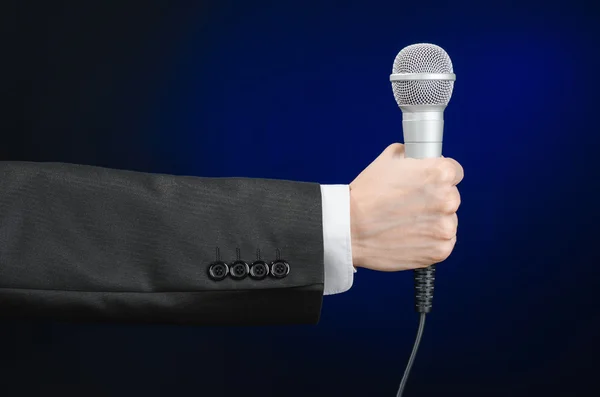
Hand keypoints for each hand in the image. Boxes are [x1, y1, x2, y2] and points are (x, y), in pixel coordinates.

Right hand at [349, 143, 463, 270]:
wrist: (349, 229)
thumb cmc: (365, 195)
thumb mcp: (386, 160)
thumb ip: (410, 155)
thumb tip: (417, 157)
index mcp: (440, 173)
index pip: (454, 172)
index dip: (438, 177)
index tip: (426, 184)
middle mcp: (448, 199)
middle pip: (450, 197)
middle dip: (433, 200)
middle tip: (408, 205)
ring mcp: (445, 227)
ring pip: (446, 221)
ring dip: (432, 222)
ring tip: (405, 223)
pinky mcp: (440, 250)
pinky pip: (442, 243)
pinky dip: (429, 242)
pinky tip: (409, 237)